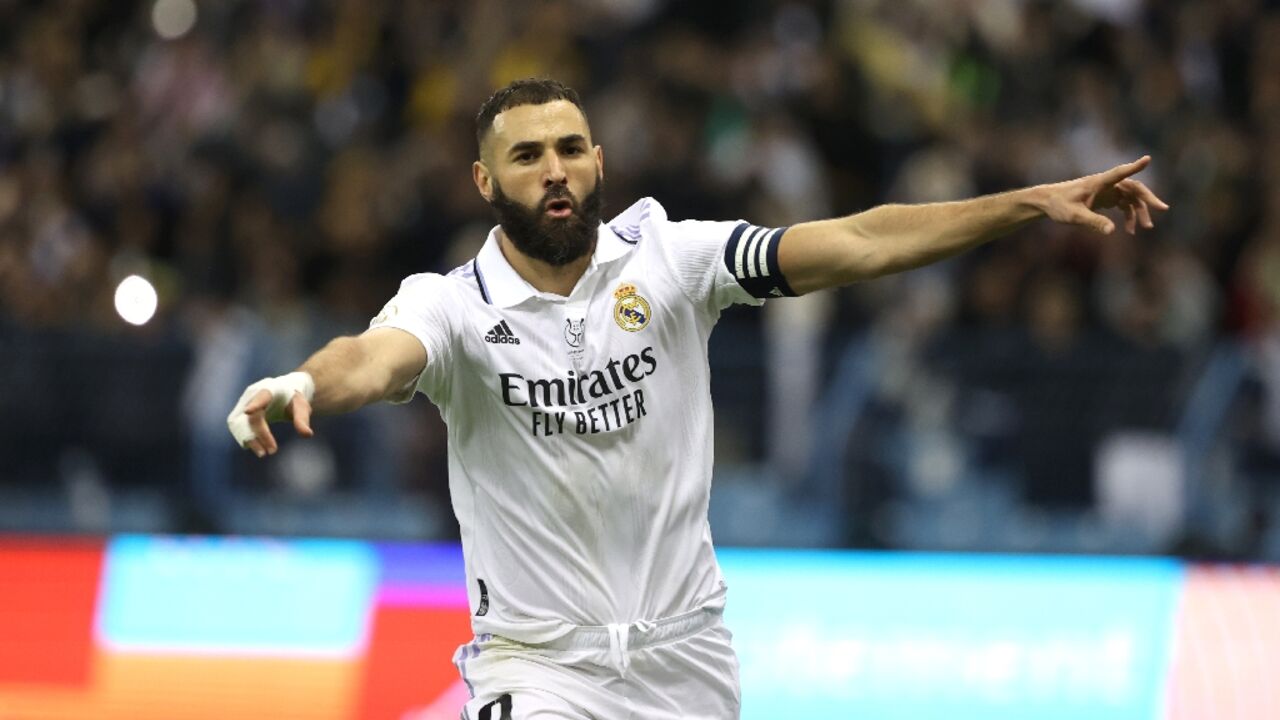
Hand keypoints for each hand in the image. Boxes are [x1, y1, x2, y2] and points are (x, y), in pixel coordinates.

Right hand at [240, 389, 313, 457]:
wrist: (282, 393)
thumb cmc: (292, 399)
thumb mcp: (301, 407)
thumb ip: (302, 419)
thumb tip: (308, 434)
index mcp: (269, 390)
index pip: (261, 397)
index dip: (255, 404)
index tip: (248, 411)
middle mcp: (252, 396)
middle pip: (251, 417)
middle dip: (260, 435)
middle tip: (272, 451)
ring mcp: (243, 404)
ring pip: (239, 424)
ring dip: (251, 440)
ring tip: (263, 453)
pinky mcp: (239, 414)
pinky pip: (238, 428)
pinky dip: (247, 439)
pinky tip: (258, 447)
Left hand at [1038, 156, 1169, 234]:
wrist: (1047, 202)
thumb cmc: (1058, 206)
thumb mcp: (1075, 216)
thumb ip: (1093, 222)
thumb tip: (1112, 231)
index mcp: (1098, 183)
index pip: (1119, 173)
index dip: (1134, 166)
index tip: (1148, 159)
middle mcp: (1105, 184)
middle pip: (1133, 187)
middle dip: (1148, 198)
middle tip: (1163, 209)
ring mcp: (1107, 190)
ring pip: (1131, 197)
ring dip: (1140, 211)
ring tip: (1146, 227)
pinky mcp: (1105, 198)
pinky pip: (1124, 205)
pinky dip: (1129, 216)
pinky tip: (1130, 230)